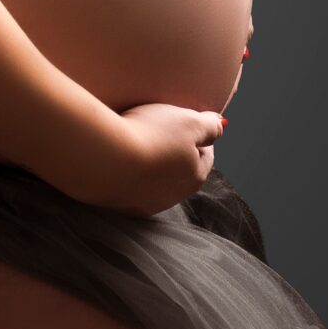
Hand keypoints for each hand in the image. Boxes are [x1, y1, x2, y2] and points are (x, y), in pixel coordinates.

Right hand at [89, 101, 224, 216]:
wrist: (105, 159)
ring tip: (134, 142)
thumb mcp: (188, 122)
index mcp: (195, 176)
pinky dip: (127, 174)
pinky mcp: (119, 206)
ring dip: (149, 165)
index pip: (205, 155)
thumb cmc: (151, 136)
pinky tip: (117, 158)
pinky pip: (128, 187)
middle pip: (179, 170)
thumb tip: (222, 125)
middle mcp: (174, 196)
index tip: (186, 123)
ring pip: (154, 181)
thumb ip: (209, 126)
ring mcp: (145, 204)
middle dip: (173, 153)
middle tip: (159, 130)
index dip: (198, 137)